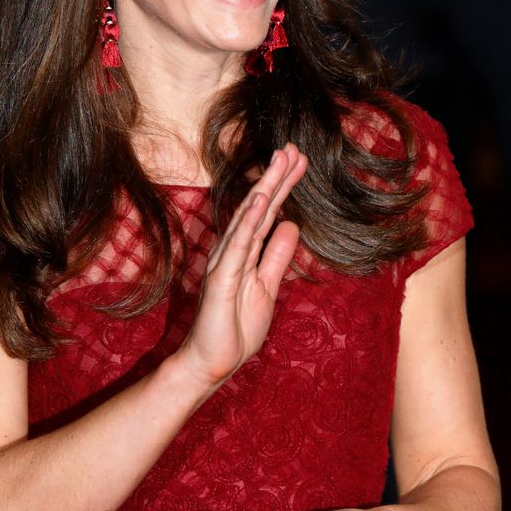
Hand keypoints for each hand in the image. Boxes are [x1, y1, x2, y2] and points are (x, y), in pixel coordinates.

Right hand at [177, 143, 306, 390]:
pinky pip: (238, 245)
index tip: (298, 161)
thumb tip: (290, 225)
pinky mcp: (221, 278)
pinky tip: (260, 199)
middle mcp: (234, 250)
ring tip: (280, 161)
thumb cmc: (235, 327)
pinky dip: (249, 221)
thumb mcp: (267, 287)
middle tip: (293, 148)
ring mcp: (226, 262)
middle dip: (276, 177)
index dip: (282, 187)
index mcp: (246, 252)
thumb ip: (276, 256)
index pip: (268, 213)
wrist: (211, 362)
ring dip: (264, 188)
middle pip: (258, 207)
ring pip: (248, 218)